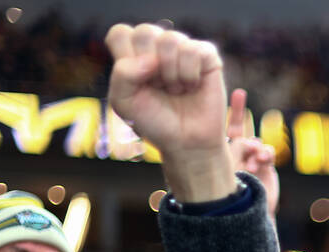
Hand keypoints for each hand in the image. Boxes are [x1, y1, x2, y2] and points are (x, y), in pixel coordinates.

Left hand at [105, 23, 235, 201]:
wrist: (187, 143)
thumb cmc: (155, 123)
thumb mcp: (124, 102)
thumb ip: (122, 74)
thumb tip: (151, 59)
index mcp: (134, 55)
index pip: (121, 33)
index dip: (126, 56)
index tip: (137, 83)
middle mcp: (158, 49)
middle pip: (145, 32)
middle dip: (150, 66)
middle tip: (159, 87)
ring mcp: (184, 51)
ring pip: (171, 39)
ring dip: (171, 73)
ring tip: (176, 90)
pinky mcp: (207, 58)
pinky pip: (195, 49)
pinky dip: (190, 73)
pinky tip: (192, 86)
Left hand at [227, 88, 279, 217]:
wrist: (242, 217)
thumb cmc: (224, 199)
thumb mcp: (218, 173)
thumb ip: (224, 156)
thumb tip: (235, 141)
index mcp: (224, 153)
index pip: (226, 128)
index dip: (231, 110)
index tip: (236, 93)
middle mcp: (238, 153)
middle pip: (240, 128)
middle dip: (239, 111)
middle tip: (239, 95)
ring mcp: (254, 160)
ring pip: (256, 142)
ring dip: (254, 145)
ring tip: (252, 157)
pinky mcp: (268, 169)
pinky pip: (268, 154)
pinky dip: (265, 154)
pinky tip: (261, 161)